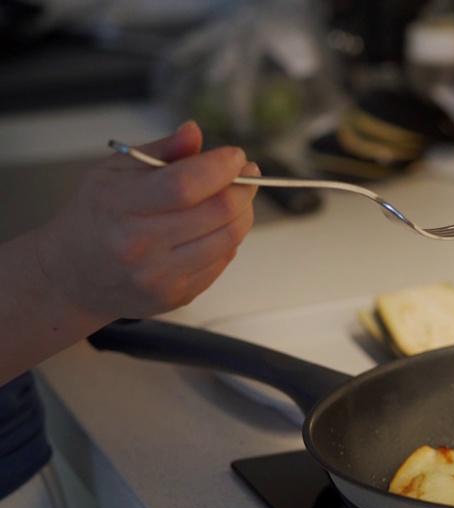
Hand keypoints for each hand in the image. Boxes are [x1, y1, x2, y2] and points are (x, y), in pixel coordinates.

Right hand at [35, 120, 259, 319]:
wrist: (73, 275)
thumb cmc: (95, 218)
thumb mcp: (113, 172)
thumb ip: (159, 151)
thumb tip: (193, 133)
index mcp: (120, 205)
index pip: (185, 185)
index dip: (220, 168)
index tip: (235, 156)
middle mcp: (140, 244)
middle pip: (218, 212)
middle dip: (243, 187)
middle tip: (245, 174)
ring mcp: (161, 275)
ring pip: (229, 238)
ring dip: (243, 212)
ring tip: (235, 197)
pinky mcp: (178, 295)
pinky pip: (223, 261)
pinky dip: (229, 239)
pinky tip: (215, 227)